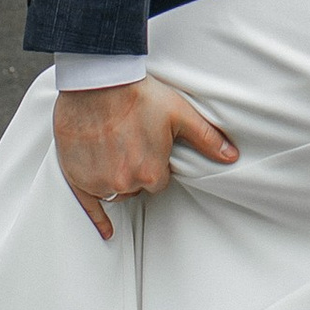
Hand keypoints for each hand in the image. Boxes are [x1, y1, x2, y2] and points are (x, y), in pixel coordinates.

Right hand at [54, 76, 237, 239]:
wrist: (98, 80)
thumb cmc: (139, 94)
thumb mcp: (180, 113)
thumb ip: (207, 138)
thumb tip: (231, 156)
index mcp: (150, 173)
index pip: (158, 181)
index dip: (155, 162)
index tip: (149, 145)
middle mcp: (124, 182)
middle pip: (136, 186)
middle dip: (136, 169)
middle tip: (131, 142)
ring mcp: (98, 182)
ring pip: (115, 191)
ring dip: (117, 178)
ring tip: (115, 150)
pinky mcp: (77, 177)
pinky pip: (89, 207)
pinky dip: (97, 217)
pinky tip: (107, 230)